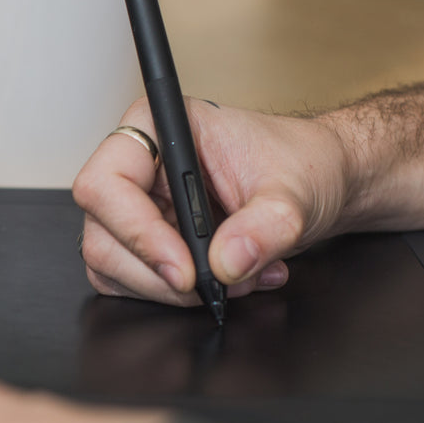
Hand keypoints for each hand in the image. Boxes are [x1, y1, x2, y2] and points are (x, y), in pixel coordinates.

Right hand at [73, 99, 356, 305]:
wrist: (321, 183)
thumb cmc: (302, 163)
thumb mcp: (295, 191)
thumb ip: (265, 225)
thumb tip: (226, 262)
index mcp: (158, 126)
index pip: (106, 183)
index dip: (137, 231)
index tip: (185, 267)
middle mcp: (137, 165)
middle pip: (103, 234)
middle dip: (158, 274)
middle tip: (214, 285)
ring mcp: (135, 206)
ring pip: (111, 265)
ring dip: (170, 290)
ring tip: (235, 280)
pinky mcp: (144, 242)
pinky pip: (130, 282)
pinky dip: (175, 296)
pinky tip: (225, 280)